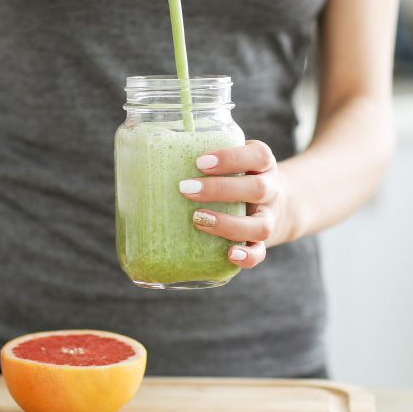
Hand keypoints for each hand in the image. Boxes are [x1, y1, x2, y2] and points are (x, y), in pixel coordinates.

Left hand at [178, 139, 278, 268]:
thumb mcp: (230, 158)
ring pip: (261, 225)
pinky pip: (260, 252)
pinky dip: (247, 255)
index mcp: (263, 164)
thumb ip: (203, 156)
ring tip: (197, 220)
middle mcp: (270, 190)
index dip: (231, 158)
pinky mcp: (262, 241)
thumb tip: (142, 160)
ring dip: (229, 224)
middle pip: (257, 189)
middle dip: (220, 189)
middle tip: (186, 189)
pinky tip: (229, 254)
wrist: (270, 202)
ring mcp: (267, 217)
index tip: (200, 161)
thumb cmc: (236, 175)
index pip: (258, 156)